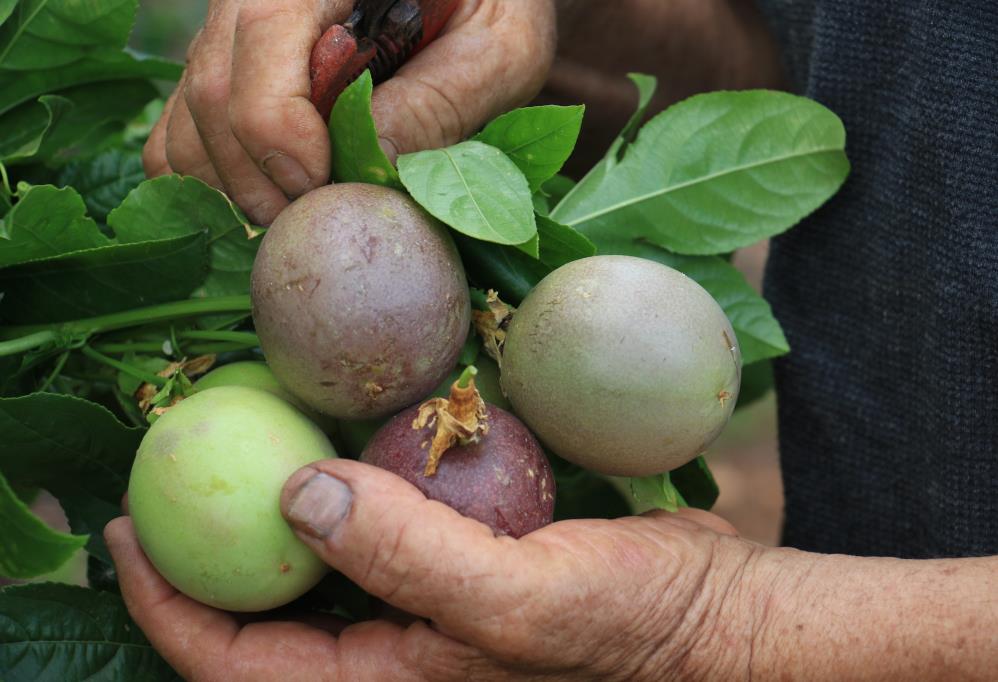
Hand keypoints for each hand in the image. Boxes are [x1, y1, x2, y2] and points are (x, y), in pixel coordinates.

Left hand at [106, 459, 764, 680]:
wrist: (714, 614)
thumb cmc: (632, 630)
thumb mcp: (518, 602)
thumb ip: (407, 555)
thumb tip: (294, 493)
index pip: (240, 663)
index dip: (168, 606)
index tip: (126, 528)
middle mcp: (394, 647)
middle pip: (266, 608)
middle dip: (206, 546)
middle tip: (167, 466)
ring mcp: (426, 601)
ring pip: (320, 556)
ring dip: (274, 501)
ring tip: (238, 433)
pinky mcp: (459, 556)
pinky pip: (381, 517)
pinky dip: (352, 474)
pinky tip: (344, 423)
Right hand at [144, 0, 555, 224]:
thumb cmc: (496, 9)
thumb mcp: (501, 49)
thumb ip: (441, 101)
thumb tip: (368, 169)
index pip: (263, 32)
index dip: (280, 127)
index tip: (322, 188)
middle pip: (212, 87)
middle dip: (257, 179)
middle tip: (315, 225)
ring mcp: (229, 31)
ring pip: (187, 120)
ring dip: (234, 191)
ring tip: (300, 218)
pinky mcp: (221, 69)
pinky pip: (180, 135)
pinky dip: (211, 185)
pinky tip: (270, 205)